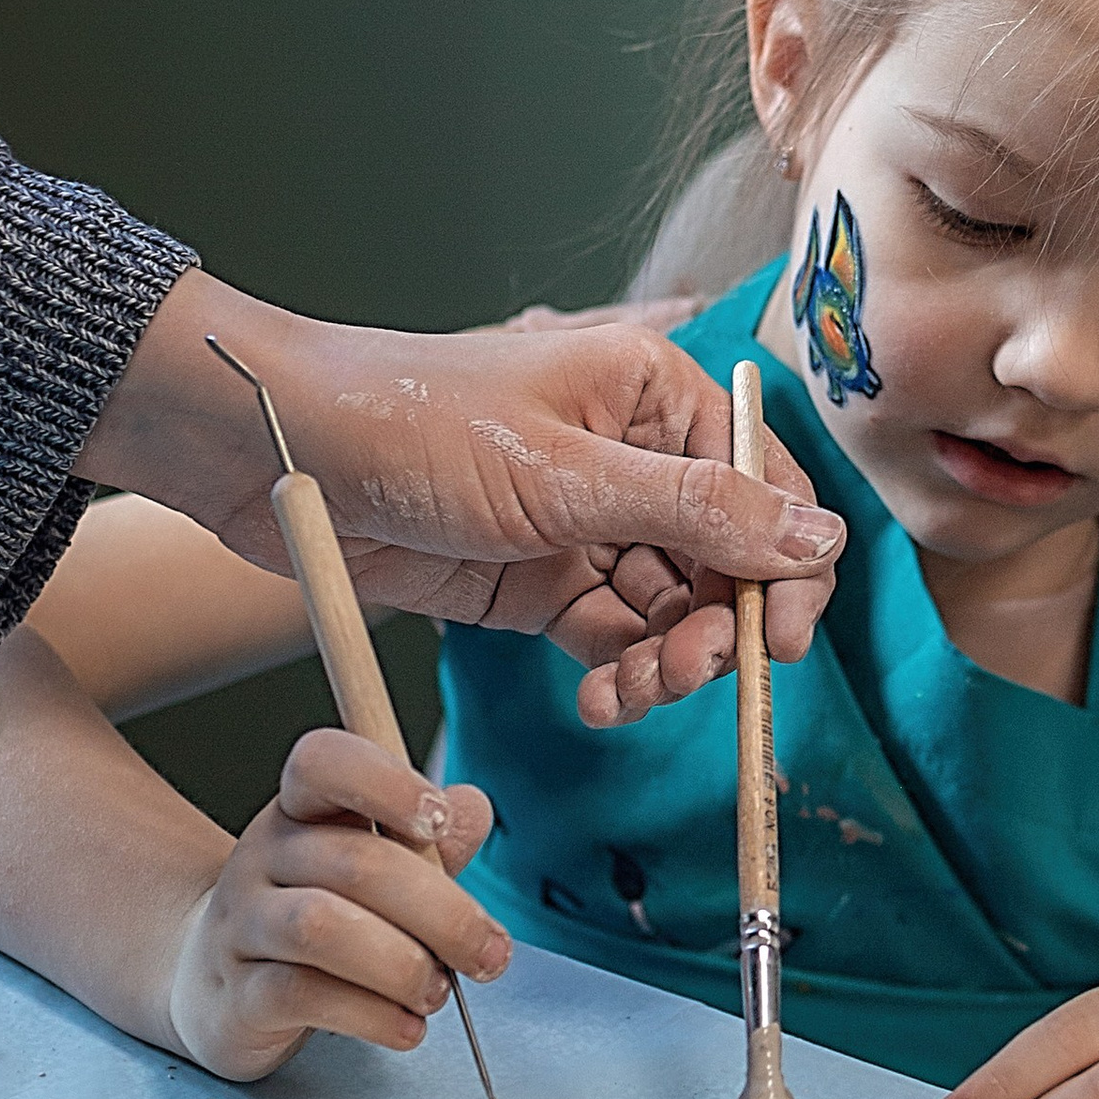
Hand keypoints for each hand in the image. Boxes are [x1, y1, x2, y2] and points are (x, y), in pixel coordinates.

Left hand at [83, 273, 847, 721]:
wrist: (277, 457)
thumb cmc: (411, 422)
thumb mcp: (563, 472)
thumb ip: (697, 511)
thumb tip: (821, 540)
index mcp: (657, 396)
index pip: (767, 484)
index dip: (787, 566)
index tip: (782, 638)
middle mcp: (638, 459)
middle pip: (730, 560)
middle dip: (721, 626)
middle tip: (687, 672)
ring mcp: (592, 525)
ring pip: (676, 611)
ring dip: (670, 662)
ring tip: (632, 693)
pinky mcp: (545, 584)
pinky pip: (616, 639)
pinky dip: (622, 677)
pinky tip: (603, 703)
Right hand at [164, 729, 510, 1081]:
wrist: (219, 983)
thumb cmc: (323, 915)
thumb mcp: (377, 866)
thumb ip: (429, 840)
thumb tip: (472, 807)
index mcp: (300, 810)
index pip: (323, 762)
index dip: (387, 783)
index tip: (440, 823)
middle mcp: (263, 857)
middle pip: (355, 863)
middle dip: (443, 915)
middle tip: (489, 954)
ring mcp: (241, 926)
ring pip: (322, 930)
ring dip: (403, 966)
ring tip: (436, 991)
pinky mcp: (238, 996)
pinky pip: (302, 996)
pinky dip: (371, 1015)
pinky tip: (405, 1026)